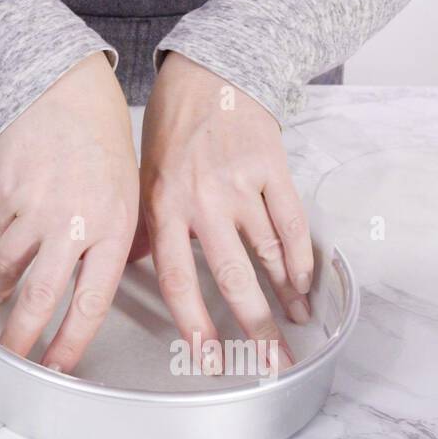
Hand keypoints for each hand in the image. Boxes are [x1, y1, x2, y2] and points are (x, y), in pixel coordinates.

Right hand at [0, 53, 137, 372]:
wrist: (61, 86)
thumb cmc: (101, 135)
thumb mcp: (129, 189)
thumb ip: (120, 237)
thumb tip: (108, 277)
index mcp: (115, 227)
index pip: (91, 302)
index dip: (71, 342)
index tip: (59, 366)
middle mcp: (74, 223)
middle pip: (42, 298)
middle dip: (22, 338)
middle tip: (12, 359)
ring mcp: (36, 208)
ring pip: (9, 267)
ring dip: (2, 289)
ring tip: (0, 298)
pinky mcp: (6, 193)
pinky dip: (0, 245)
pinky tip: (4, 244)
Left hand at [135, 53, 312, 373]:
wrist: (207, 74)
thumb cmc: (170, 130)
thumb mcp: (141, 178)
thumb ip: (146, 228)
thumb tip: (132, 272)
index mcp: (163, 207)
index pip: (178, 280)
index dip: (196, 325)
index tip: (210, 360)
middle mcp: (201, 200)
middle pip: (231, 278)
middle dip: (254, 329)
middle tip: (270, 364)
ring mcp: (239, 183)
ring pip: (268, 255)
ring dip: (286, 297)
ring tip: (297, 326)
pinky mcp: (271, 166)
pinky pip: (291, 223)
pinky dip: (301, 257)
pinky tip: (305, 283)